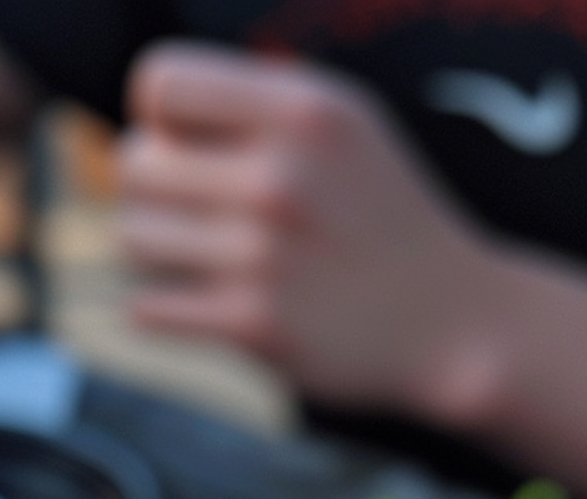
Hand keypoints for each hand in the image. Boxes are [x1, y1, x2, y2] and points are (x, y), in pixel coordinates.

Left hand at [118, 44, 503, 420]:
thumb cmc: (382, 219)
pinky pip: (146, 309)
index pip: (160, 83)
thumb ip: (256, 104)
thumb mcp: (345, 127)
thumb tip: (151, 110)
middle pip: (134, 162)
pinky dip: (162, 310)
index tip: (184, 147)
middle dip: (153, 188)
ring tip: (201, 258)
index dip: (155, 117)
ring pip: (132, 236)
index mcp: (305, 110)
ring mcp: (265, 256)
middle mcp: (283, 176)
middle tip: (195, 213)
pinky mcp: (253, 327)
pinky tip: (202, 305)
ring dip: (155, 251)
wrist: (453, 323)